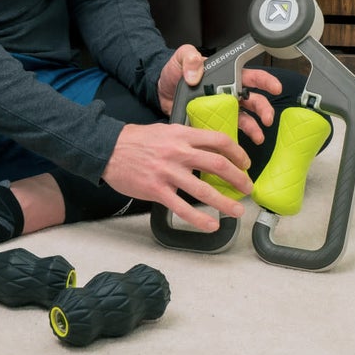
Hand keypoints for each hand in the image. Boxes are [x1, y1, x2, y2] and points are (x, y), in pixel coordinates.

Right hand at [102, 119, 251, 232]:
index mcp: (181, 135)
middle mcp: (178, 152)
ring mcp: (167, 172)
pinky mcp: (156, 190)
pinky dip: (199, 219)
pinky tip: (210, 225)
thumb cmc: (134, 140)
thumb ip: (184, 138)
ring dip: (225, 202)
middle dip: (238, 178)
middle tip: (247, 188)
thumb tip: (205, 146)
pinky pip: (182, 208)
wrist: (107, 149)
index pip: (218, 140)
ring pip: (203, 189)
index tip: (245, 162)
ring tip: (236, 211)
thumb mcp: (164, 130)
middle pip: (217, 164)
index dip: (237, 152)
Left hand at [156, 45, 282, 144]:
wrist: (159, 91)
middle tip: (266, 118)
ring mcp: (223, 108)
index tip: (275, 87)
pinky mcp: (214, 121)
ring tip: (258, 136)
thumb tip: (196, 70)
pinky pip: (230, 129)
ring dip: (255, 127)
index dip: (265, 80)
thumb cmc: (173, 72)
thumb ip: (190, 58)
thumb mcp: (181, 58)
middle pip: (254, 99)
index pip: (250, 75)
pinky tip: (240, 145)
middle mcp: (228, 92)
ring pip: (246, 117)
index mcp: (225, 75)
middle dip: (264, 108)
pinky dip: (237, 138)